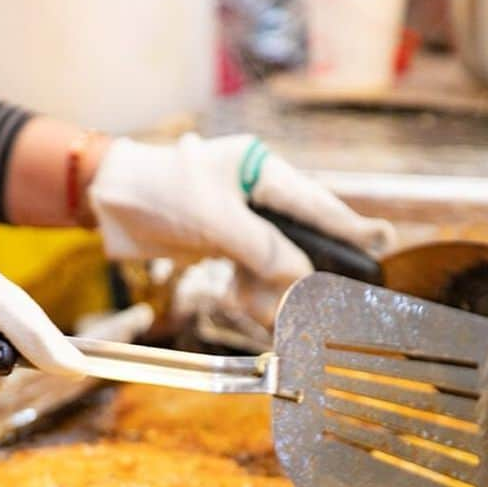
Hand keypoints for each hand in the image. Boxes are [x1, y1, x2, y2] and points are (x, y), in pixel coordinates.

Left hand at [87, 134, 395, 283]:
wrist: (106, 201)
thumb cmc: (158, 191)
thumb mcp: (213, 218)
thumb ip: (260, 246)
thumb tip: (300, 274)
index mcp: (261, 170)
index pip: (314, 202)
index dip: (347, 226)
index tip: (381, 242)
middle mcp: (255, 195)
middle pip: (297, 239)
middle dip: (302, 273)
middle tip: (321, 302)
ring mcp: (237, 222)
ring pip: (272, 262)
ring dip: (271, 291)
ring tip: (272, 316)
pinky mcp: (218, 244)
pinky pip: (247, 273)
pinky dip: (249, 293)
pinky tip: (248, 308)